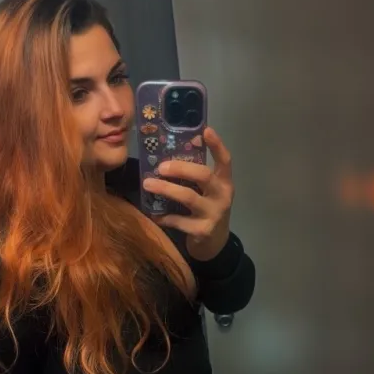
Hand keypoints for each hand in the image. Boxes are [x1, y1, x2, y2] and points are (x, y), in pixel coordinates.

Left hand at [143, 127, 233, 261]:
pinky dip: (164, 216)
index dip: (217, 145)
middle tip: (160, 167)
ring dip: (165, 189)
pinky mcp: (203, 230)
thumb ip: (194, 177)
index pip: (225, 160)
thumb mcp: (207, 191)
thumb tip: (165, 155)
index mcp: (224, 182)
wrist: (214, 243)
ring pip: (188, 197)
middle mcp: (222, 195)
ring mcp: (213, 213)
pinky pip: (179, 220)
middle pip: (203, 175)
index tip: (206, 130)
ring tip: (148, 184)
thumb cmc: (206, 209)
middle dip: (180, 168)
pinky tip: (153, 213)